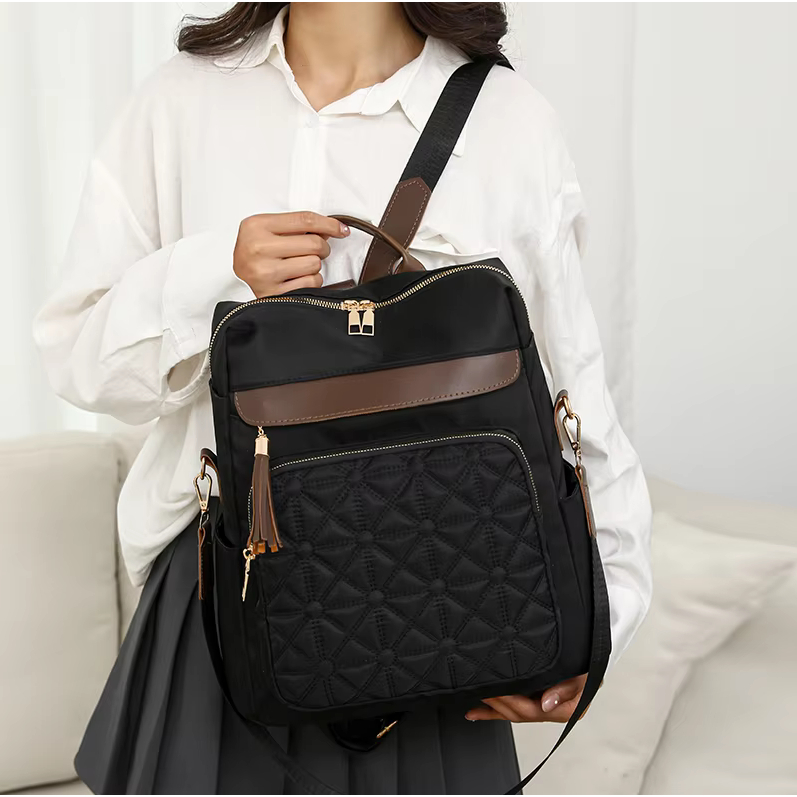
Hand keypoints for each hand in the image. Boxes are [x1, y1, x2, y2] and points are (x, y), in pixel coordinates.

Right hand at [233, 211, 349, 297]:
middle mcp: (258, 248)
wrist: (240, 272)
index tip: (341, 229)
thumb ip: (296, 225)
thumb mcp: (267, 227)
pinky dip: (310, 280)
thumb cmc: (256, 248)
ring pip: (314, 264)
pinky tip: (298, 277)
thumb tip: (332, 228)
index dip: (329, 223)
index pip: (305, 220)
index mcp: (256, 226)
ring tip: (300, 264)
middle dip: (322, 246)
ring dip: (314, 265)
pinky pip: (311, 283)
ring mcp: (265, 272)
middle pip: (314, 243)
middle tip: (315, 249)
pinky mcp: (273, 293)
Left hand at [465, 674, 588, 722]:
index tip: (497, 691)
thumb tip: (546, 704)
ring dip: (493, 707)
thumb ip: (567, 688)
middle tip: (480, 689)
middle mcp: (551, 712)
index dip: (512, 702)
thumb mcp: (585, 674)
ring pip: (514, 713)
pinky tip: (477, 713)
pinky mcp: (535, 701)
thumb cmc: (589, 666)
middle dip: (498, 703)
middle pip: (520, 713)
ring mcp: (543, 708)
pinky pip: (513, 709)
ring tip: (476, 697)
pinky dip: (494, 712)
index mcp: (565, 710)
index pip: (532, 711)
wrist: (591, 658)